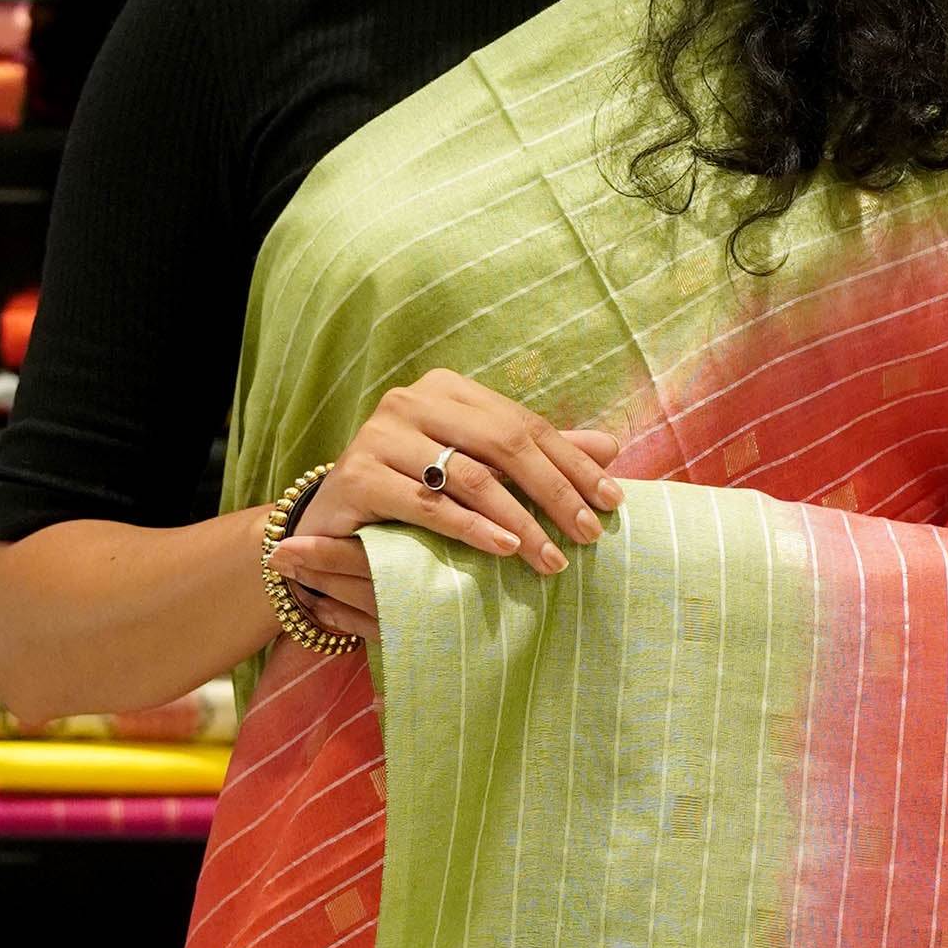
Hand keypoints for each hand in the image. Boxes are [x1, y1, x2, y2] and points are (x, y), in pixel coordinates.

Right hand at [266, 368, 623, 644]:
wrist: (336, 523)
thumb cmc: (417, 493)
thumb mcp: (480, 472)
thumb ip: (537, 457)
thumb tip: (611, 446)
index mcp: (448, 390)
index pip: (524, 424)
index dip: (573, 463)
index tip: (611, 502)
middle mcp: (412, 401)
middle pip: (504, 444)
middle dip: (554, 492)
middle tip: (589, 535)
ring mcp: (380, 434)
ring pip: (469, 476)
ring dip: (519, 520)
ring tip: (552, 557)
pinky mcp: (358, 476)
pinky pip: (427, 504)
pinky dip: (471, 529)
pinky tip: (505, 550)